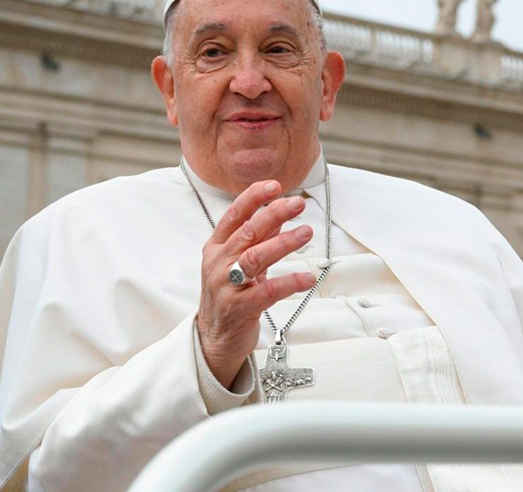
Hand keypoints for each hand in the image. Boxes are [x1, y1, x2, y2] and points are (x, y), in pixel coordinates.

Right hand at [196, 180, 315, 387]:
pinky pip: (266, 292)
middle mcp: (219, 263)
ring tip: (306, 232)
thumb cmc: (229, 294)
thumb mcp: (239, 262)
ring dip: (283, 243)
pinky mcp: (240, 309)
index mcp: (217, 247)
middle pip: (247, 233)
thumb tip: (279, 212)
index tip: (275, 185)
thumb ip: (257, 238)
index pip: (234, 215)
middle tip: (298, 204)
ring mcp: (227, 286)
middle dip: (274, 214)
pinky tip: (308, 277)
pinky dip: (289, 283)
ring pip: (255, 258)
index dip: (254, 198)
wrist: (214, 337)